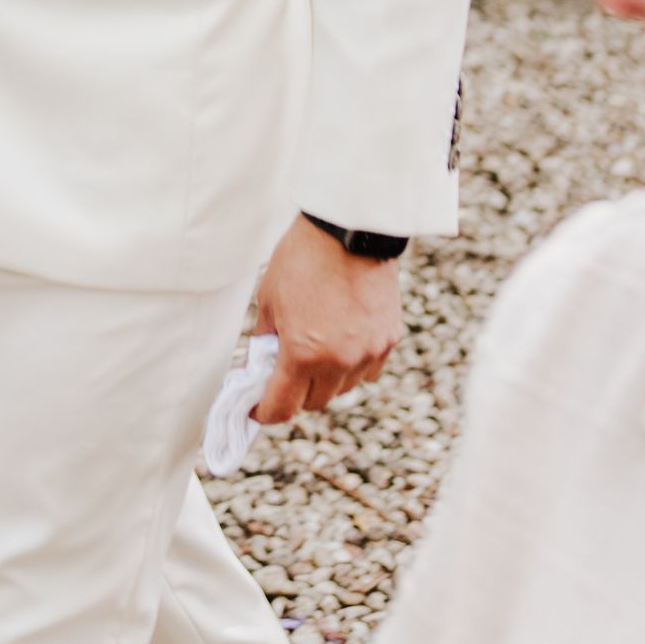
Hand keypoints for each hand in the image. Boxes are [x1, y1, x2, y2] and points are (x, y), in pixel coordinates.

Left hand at [252, 217, 400, 423]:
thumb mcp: (269, 298)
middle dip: (295, 393)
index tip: (256, 409)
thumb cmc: (302, 259)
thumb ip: (266, 339)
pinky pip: (366, 371)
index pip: (282, 406)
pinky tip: (341, 342)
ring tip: (315, 350)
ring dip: (325, 380)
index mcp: (302, 352)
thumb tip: (261, 365)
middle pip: (314, 402)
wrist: (350, 230)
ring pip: (342, 389)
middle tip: (283, 372)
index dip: (265, 412)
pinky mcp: (388, 340)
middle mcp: (338, 361)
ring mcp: (367, 353)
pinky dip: (352, 366)